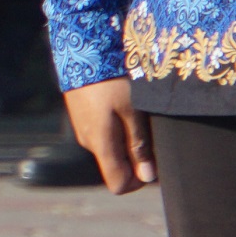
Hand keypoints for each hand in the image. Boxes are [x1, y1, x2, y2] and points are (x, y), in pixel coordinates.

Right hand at [62, 78, 155, 193]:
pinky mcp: (82, 118)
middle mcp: (88, 143)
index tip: (154, 161)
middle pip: (116, 167)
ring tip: (137, 114)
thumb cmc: (111, 81)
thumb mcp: (132, 111)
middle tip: (151, 132)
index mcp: (100, 144)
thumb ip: (139, 145)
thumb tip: (147, 177)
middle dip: (136, 159)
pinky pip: (102, 135)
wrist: (81, 52)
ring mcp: (83, 130)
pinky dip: (116, 129)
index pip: (118, 185)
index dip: (139, 181)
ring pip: (110, 149)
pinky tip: (123, 106)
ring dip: (127, 141)